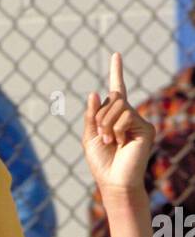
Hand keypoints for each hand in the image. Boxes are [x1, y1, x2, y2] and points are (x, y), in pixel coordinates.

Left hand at [82, 53, 154, 195]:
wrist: (114, 181)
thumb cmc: (101, 162)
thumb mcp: (89, 137)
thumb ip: (91, 116)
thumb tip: (95, 92)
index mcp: (115, 117)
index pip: (117, 91)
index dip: (116, 72)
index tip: (116, 55)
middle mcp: (129, 116)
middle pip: (112, 99)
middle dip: (100, 117)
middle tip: (102, 136)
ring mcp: (138, 121)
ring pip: (118, 106)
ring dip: (106, 123)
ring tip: (109, 140)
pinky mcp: (146, 128)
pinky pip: (126, 115)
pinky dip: (117, 128)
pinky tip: (121, 142)